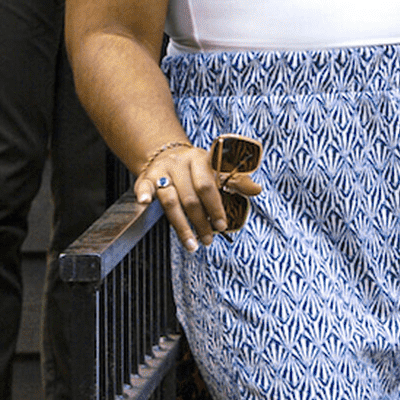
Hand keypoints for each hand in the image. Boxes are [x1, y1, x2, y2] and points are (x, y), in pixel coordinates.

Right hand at [137, 141, 264, 252]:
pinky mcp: (145, 178)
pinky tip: (144, 204)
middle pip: (190, 197)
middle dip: (200, 222)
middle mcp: (180, 163)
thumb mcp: (216, 170)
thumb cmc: (197, 169)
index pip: (208, 185)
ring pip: (170, 200)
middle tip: (208, 239)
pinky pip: (143, 187)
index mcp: (200, 158)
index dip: (215, 207)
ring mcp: (161, 171)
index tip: (221, 226)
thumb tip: (257, 189)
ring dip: (180, 225)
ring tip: (191, 244)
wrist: (169, 155)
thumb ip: (236, 181)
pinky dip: (142, 194)